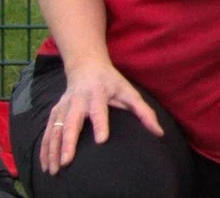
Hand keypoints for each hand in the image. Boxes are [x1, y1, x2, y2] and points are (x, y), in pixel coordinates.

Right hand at [41, 63, 163, 174]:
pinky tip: (46, 163)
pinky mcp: (55, 112)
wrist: (86, 67)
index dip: (100, 124)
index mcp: (98, 93)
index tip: (101, 140)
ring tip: (55, 169)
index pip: (99, 110)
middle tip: (67, 161)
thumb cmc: (112, 82)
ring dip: (52, 149)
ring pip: (55, 129)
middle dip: (68, 142)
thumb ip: (144, 112)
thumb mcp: (130, 92)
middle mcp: (78, 100)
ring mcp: (63, 106)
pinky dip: (45, 148)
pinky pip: (47, 132)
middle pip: (71, 122)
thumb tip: (159, 133)